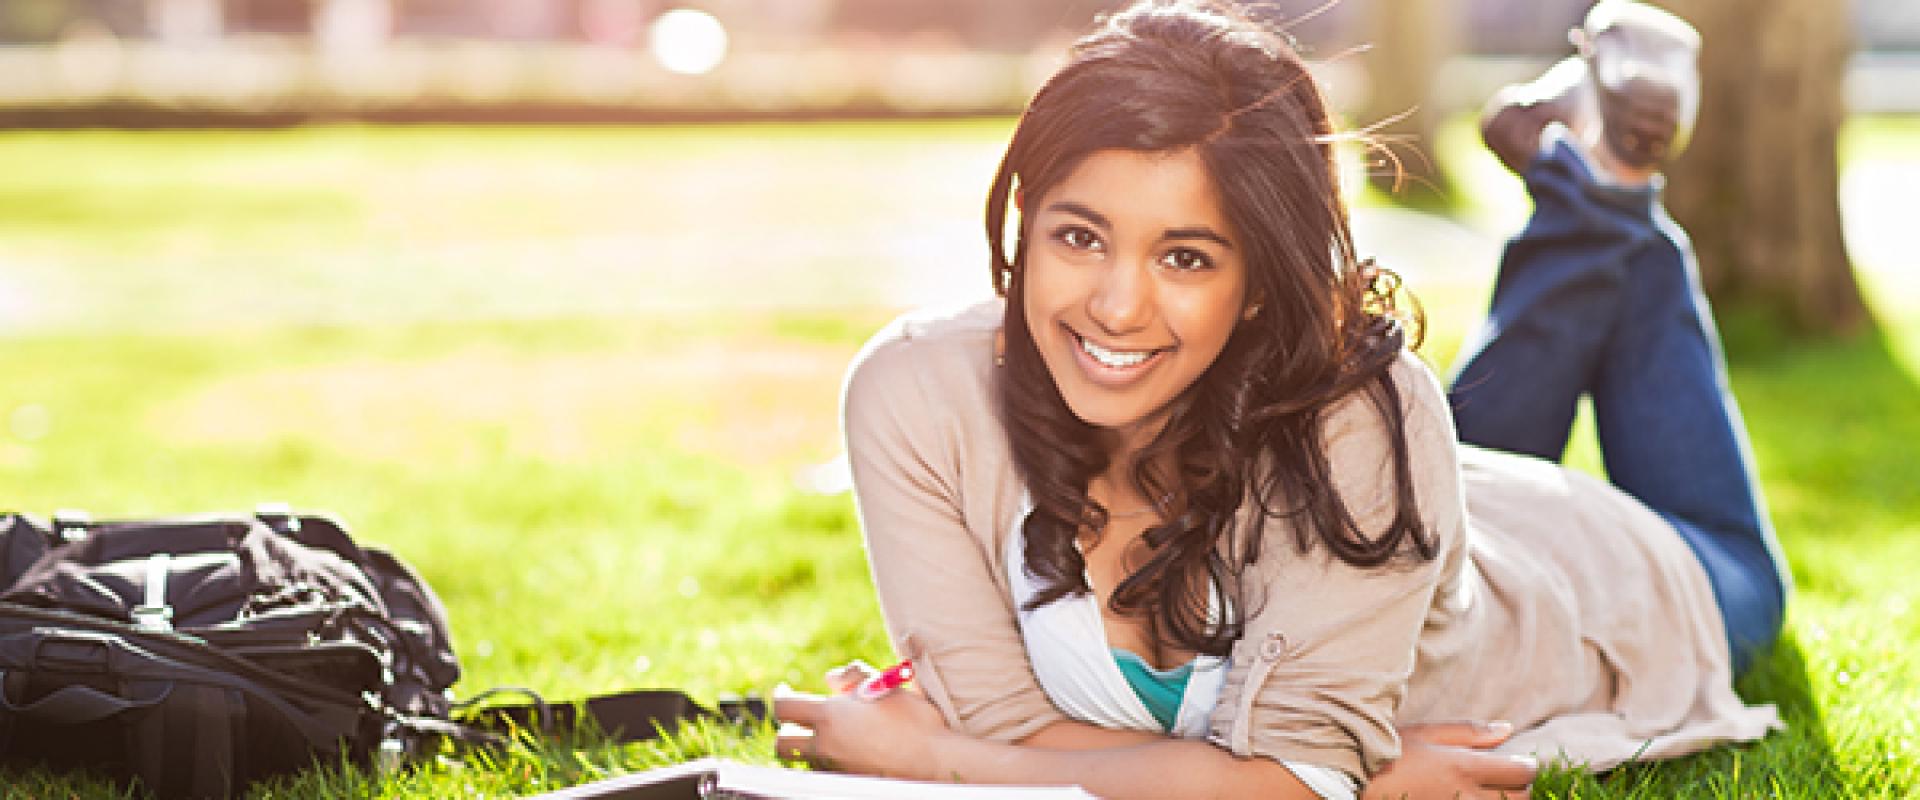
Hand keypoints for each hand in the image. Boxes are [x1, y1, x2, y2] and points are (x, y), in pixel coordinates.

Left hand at [773, 661, 950, 779]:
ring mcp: (834, 769)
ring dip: (809, 749)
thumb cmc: (913, 720)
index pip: (784, 708)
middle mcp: (826, 746)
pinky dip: (827, 763)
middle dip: (785, 732)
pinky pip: (824, 773)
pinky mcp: (846, 783)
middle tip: (801, 723)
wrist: (935, 760)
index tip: (786, 693)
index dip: (781, 698)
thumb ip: (851, 676)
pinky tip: (848, 754)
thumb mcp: (884, 686)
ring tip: (830, 738)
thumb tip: (829, 679)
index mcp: (830, 716)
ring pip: (803, 761)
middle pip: (782, 744)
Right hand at [1363, 721, 1536, 799]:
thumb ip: (1469, 733)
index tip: (1518, 764)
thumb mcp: (1425, 734)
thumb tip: (1508, 729)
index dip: (1527, 767)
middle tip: (1504, 781)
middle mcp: (1466, 797)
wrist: (1352, 784)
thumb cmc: (1386, 755)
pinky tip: (1468, 799)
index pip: (1521, 773)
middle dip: (1520, 789)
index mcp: (1463, 767)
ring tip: (1488, 793)